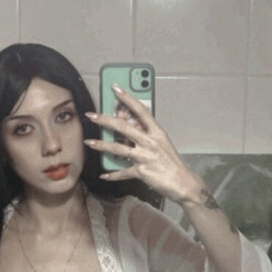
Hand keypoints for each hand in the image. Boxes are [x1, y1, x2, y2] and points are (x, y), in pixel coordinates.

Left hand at [84, 85, 201, 203]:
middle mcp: (149, 142)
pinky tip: (104, 175)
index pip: (140, 110)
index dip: (127, 98)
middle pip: (123, 127)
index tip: (116, 88)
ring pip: (118, 148)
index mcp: (156, 132)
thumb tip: (129, 127)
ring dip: (101, 145)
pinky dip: (112, 175)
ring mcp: (144, 156)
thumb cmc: (171, 162)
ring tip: (89, 142)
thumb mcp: (162, 143)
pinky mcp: (141, 171)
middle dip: (105, 120)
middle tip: (91, 115)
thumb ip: (146, 134)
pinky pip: (123, 172)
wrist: (182, 182)